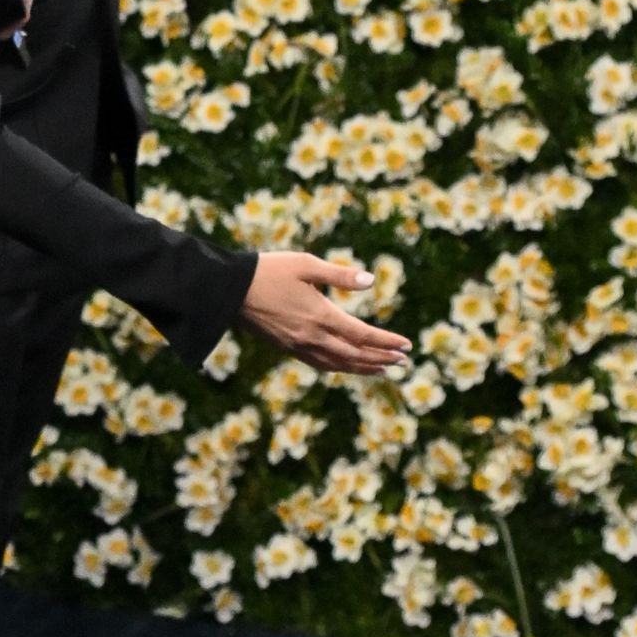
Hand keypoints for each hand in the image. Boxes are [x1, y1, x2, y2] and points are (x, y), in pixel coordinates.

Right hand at [237, 252, 409, 373]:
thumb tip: (371, 281)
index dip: (387, 342)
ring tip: (382, 370)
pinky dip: (339, 368)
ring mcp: (298, 346)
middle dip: (381, 359)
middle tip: (402, 362)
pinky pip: (319, 364)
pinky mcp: (286, 348)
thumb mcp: (306, 265)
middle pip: (355, 355)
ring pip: (338, 365)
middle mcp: (312, 337)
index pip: (363, 335)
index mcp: (321, 315)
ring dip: (363, 368)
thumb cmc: (268, 270)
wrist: (228, 290)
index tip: (407, 346)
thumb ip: (340, 275)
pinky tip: (345, 366)